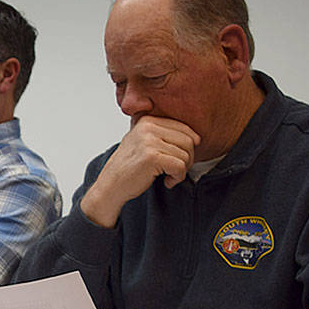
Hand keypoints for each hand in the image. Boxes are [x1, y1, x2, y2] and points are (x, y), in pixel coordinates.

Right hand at [80, 116, 199, 227]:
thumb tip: (197, 138)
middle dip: (187, 159)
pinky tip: (167, 182)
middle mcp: (148, 128)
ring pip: (186, 155)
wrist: (110, 186)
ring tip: (168, 176)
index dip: (187, 148)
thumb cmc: (129, 168)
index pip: (184, 129)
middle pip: (188, 141)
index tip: (176, 160)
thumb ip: (165, 136)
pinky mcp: (152, 157)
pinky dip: (177, 178)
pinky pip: (180, 166)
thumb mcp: (144, 143)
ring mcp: (149, 141)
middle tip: (174, 171)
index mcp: (147, 121)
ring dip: (182, 170)